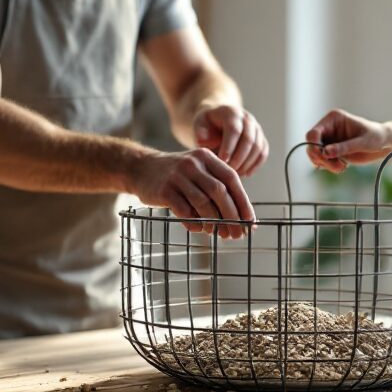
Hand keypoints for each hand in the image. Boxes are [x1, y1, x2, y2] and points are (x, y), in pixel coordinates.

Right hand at [131, 148, 254, 238]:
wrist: (141, 168)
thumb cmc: (177, 175)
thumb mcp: (198, 170)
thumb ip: (218, 187)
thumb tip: (242, 217)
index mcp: (206, 157)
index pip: (232, 179)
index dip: (243, 202)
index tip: (250, 222)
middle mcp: (193, 164)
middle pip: (219, 192)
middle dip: (232, 216)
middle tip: (237, 234)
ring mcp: (177, 176)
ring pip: (202, 203)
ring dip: (214, 222)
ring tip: (218, 233)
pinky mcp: (164, 190)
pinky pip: (184, 211)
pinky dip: (194, 223)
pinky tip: (199, 229)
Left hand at [193, 105, 269, 176]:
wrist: (218, 121)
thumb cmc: (206, 124)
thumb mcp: (199, 123)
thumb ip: (199, 131)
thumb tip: (203, 141)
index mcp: (231, 113)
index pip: (234, 130)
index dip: (229, 146)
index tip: (222, 161)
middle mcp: (247, 118)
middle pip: (249, 139)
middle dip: (239, 158)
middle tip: (229, 171)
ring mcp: (256, 128)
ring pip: (258, 147)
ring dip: (247, 163)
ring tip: (235, 174)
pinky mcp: (261, 139)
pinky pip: (263, 153)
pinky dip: (256, 165)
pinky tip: (245, 174)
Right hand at [303, 109, 391, 171]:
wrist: (385, 144)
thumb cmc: (377, 137)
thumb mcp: (363, 142)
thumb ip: (344, 147)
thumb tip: (325, 152)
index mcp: (333, 119)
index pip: (313, 133)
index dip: (314, 146)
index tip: (324, 157)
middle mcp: (328, 128)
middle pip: (312, 145)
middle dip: (321, 158)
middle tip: (337, 167)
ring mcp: (329, 139)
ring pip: (316, 154)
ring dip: (326, 164)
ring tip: (341, 168)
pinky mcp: (332, 150)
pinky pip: (322, 160)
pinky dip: (329, 166)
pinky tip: (341, 167)